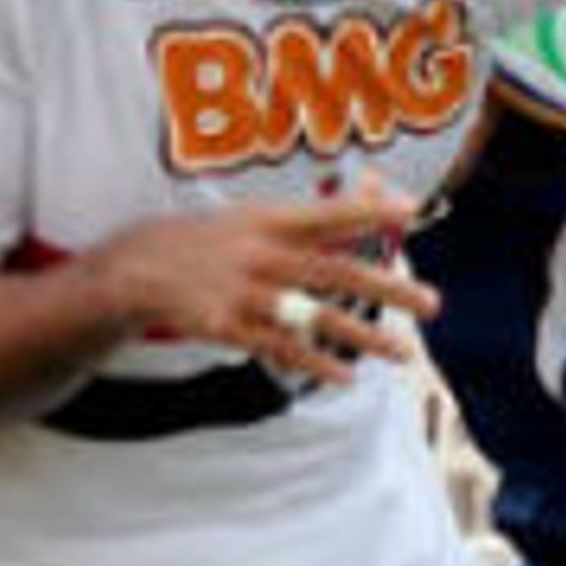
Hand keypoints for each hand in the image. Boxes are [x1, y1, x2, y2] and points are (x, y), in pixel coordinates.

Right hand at [98, 180, 434, 386]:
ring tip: (404, 352)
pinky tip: (344, 376)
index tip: (412, 210)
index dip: (367, 211)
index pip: (324, 214)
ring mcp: (241, 292)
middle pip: (331, 270)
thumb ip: (313, 214)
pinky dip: (312, 361)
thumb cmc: (207, 241)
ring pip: (311, 316)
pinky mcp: (225, 326)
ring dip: (362, 335)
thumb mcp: (252, 218)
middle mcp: (257, 253)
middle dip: (385, 287)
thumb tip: (376, 189)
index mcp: (265, 222)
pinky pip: (276, 346)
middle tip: (432, 303)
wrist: (133, 269)